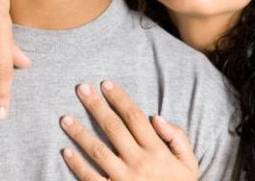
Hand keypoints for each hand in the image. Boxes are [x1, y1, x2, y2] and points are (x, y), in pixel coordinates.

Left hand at [60, 80, 197, 180]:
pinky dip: (77, 166)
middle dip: (96, 106)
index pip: (134, 117)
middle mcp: (139, 162)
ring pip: (97, 151)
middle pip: (113, 128)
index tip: (105, 84)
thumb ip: (177, 137)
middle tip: (81, 88)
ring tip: (65, 119)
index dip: (119, 98)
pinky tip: (66, 151)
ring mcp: (123, 179)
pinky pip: (91, 179)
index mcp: (157, 151)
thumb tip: (156, 117)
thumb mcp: (189, 163)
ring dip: (79, 133)